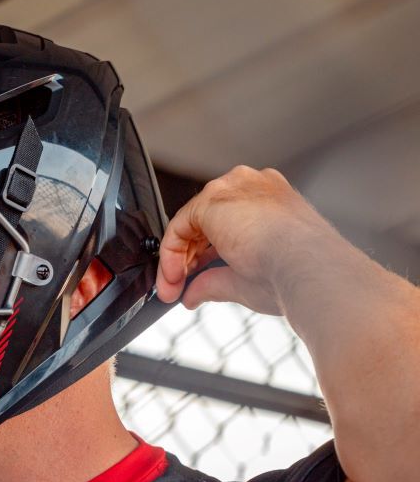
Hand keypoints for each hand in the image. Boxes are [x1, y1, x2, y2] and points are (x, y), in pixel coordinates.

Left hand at [155, 166, 335, 313]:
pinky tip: (174, 277)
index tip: (194, 278)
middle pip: (206, 220)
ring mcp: (234, 188)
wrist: (309, 268)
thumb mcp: (248, 279)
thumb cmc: (296, 275)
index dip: (204, 254)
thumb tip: (193, 293)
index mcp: (272, 201)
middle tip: (178, 286)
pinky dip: (172, 252)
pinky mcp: (214, 199)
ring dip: (178, 258)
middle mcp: (253, 187)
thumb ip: (215, 281)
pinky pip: (180, 225)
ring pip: (191, 222)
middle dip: (187, 258)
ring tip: (174, 287)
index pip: (227, 222)